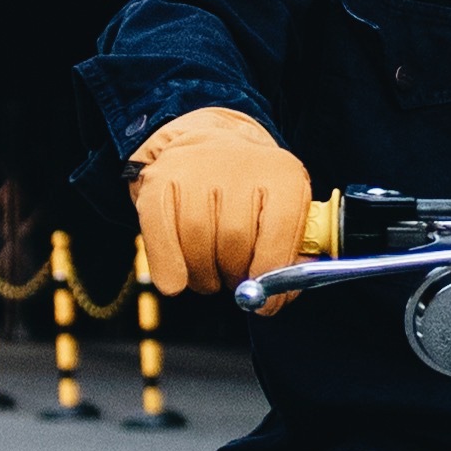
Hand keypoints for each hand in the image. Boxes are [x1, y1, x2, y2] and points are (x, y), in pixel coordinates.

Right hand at [129, 108, 317, 309]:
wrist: (208, 148)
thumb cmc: (253, 196)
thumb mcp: (285, 215)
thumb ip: (292, 256)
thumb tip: (278, 295)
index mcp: (283, 175)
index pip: (280, 233)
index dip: (272, 277)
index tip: (266, 303)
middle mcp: (240, 165)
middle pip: (235, 241)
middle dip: (235, 276)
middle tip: (234, 282)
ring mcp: (195, 169)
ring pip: (197, 242)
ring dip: (203, 275)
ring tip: (210, 274)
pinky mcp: (158, 180)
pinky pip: (160, 234)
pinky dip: (167, 266)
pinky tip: (174, 283)